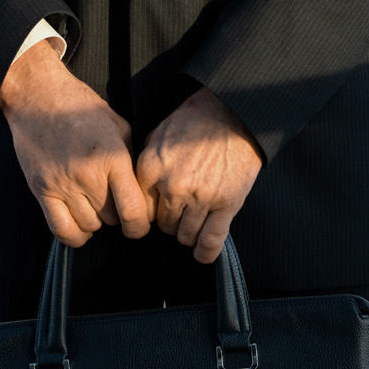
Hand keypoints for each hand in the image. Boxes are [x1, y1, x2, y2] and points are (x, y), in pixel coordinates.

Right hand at [0, 40, 150, 247]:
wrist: (39, 97)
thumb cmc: (80, 107)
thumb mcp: (118, 124)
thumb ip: (131, 158)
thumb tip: (141, 189)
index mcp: (113, 157)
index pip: (133, 210)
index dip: (140, 226)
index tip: (139, 225)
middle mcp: (88, 174)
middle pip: (112, 219)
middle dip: (116, 213)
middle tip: (111, 197)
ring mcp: (63, 184)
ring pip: (89, 226)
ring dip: (95, 220)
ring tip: (93, 201)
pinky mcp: (42, 190)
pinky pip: (62, 230)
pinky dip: (75, 235)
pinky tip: (80, 224)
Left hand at [136, 86, 262, 263]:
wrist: (232, 114)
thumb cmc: (195, 121)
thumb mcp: (158, 133)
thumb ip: (145, 162)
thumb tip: (135, 186)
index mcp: (151, 168)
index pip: (142, 210)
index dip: (152, 211)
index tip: (160, 210)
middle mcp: (172, 186)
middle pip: (164, 225)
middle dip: (171, 221)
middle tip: (181, 211)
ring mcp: (200, 198)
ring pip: (185, 236)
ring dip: (188, 233)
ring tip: (195, 221)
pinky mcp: (226, 205)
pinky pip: (210, 240)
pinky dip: (205, 252)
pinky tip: (203, 254)